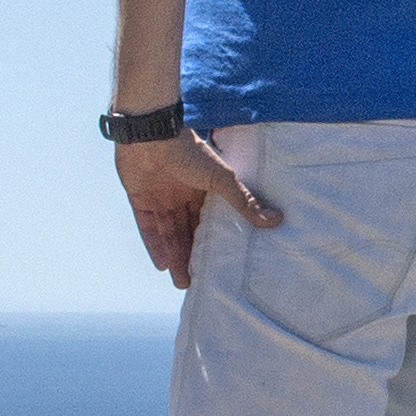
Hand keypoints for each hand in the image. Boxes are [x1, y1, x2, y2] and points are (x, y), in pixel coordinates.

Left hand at [121, 129, 280, 291]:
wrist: (151, 132)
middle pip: (186, 232)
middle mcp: (180, 196)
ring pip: (168, 233)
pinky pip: (147, 227)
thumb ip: (244, 202)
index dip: (211, 241)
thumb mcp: (222, 179)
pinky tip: (162, 265)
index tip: (218, 264)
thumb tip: (276, 219)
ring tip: (181, 282)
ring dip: (174, 256)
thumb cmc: (190, 151)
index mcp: (201, 189)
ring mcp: (159, 198)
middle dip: (191, 256)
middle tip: (197, 283)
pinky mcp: (139, 199)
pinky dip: (154, 245)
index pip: (206, 221)